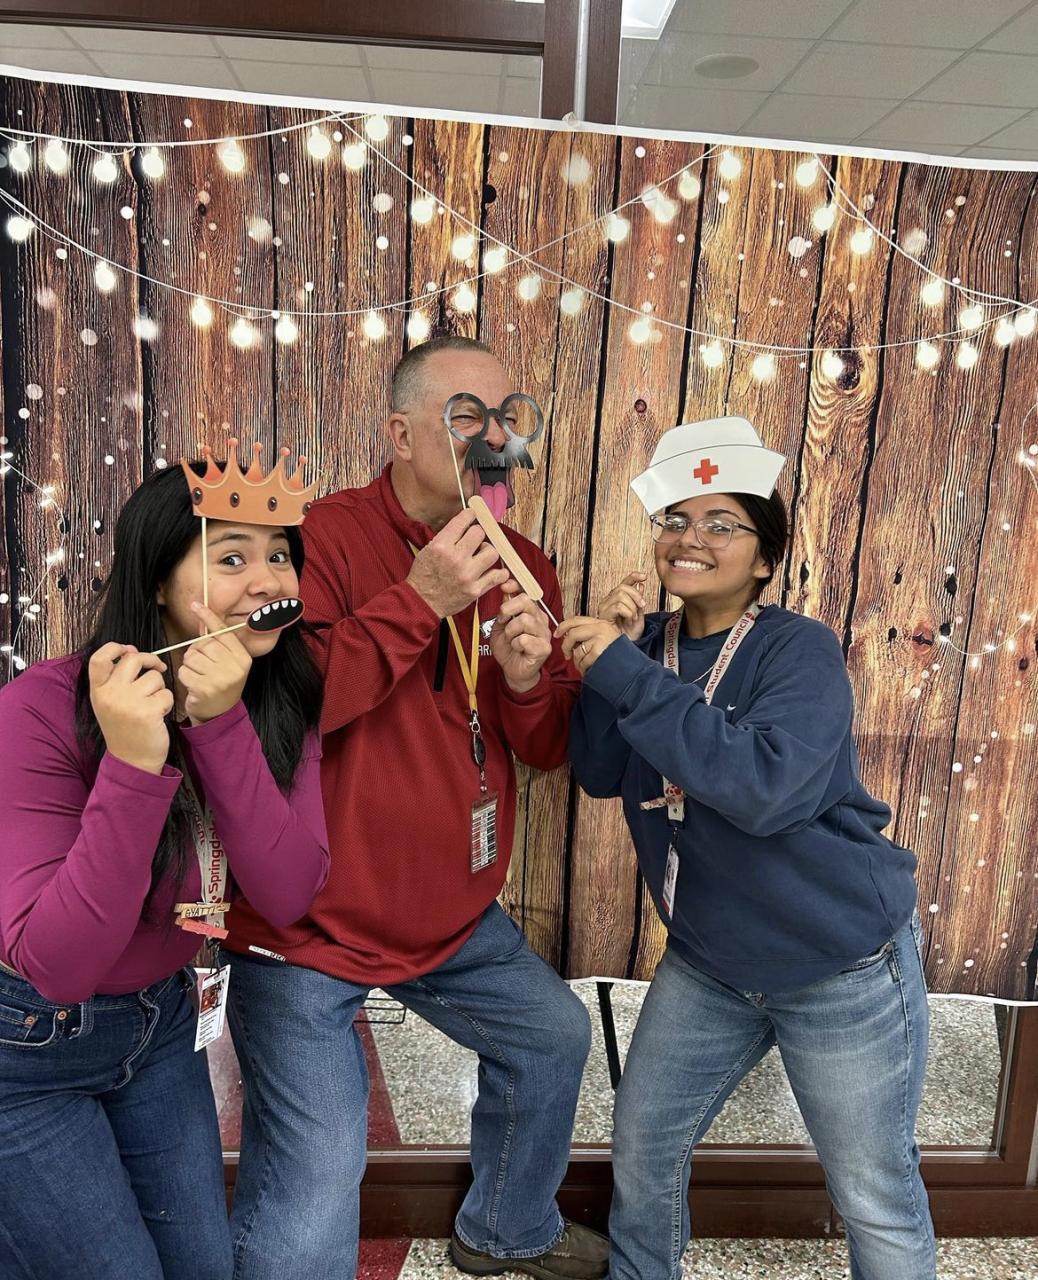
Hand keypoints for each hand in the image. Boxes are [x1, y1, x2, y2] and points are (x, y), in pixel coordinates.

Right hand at [89, 643, 172, 774]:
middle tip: (155, 670)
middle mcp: (110, 694)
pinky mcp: (147, 711)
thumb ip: (116, 678)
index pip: (99, 658)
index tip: (128, 649)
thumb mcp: (109, 702)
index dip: (114, 647)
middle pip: (133, 659)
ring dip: (159, 689)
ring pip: (155, 677)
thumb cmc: (125, 728)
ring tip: (151, 705)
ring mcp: (128, 702)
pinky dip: (167, 703)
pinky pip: (167, 694)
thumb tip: (130, 650)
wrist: (132, 761)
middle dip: (150, 661)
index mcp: (97, 691)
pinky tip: (158, 716)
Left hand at [176, 603, 251, 724]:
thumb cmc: (221, 683)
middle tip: (202, 665)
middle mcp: (235, 667)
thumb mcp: (226, 662)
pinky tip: (194, 684)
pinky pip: (184, 671)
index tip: (195, 605)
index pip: (222, 632)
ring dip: (189, 665)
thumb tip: (202, 618)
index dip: (208, 617)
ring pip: (191, 657)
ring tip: (199, 675)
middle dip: (196, 652)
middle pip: (204, 644)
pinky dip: (184, 677)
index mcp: (242, 657)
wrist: (220, 715)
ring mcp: (221, 678)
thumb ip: (217, 643)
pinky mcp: (205, 688)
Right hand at [406, 507, 511, 617]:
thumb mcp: (428, 549)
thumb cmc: (424, 575)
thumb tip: (466, 523)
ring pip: (492, 552)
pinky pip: (498, 575)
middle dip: (477, 535)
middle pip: (480, 533)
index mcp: (441, 546)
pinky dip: (498, 573)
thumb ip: (447, 536)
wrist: (421, 602)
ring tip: (481, 557)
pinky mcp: (475, 590)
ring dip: (488, 552)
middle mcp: (455, 559)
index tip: (472, 515)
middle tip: (474, 541)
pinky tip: (491, 571)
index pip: (463, 520)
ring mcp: (467, 575)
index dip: (470, 515)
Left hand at [490, 582, 551, 693]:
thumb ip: (504, 609)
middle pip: (526, 602)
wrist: (512, 670)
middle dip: (508, 610)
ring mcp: (545, 634)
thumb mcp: (500, 625)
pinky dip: (516, 644)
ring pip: (524, 621)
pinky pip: (525, 639)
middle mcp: (541, 620)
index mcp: (532, 612)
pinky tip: (517, 649)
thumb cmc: (508, 648)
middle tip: (502, 621)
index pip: (527, 592)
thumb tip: (506, 589)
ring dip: (511, 631)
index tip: (504, 586)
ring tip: (510, 640)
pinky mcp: (544, 648)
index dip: (516, 586)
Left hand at [555, 616, 622, 674]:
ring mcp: (600, 638)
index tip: (556, 634)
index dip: (562, 626)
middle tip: (567, 656)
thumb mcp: (602, 638)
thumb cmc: (615, 654)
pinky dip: (584, 668)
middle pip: (572, 634)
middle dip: (566, 647)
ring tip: (584, 665)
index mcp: (600, 622)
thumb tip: (566, 636)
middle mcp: (600, 627)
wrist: (630, 666)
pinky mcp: (599, 651)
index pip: (575, 620)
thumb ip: (587, 634)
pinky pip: (583, 660)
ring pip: (577, 650)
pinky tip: (590, 669)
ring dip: (577, 662)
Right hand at [598, 572, 647, 641]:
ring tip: (633, 618)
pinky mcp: (603, 615)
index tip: (644, 577)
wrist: (624, 649)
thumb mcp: (639, 615)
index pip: (624, 582)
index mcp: (617, 599)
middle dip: (636, 596)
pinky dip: (628, 612)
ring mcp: (604, 608)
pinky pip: (618, 606)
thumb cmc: (630, 635)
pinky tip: (628, 620)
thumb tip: (641, 584)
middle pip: (623, 587)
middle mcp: (608, 601)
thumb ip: (638, 601)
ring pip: (621, 595)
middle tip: (642, 607)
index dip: (634, 576)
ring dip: (632, 607)